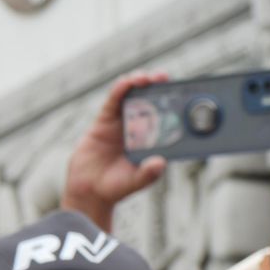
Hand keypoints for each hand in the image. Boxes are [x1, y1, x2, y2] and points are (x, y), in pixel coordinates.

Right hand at [61, 71, 168, 230]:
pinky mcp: (105, 120)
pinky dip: (119, 89)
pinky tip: (125, 83)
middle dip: (158, 84)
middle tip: (162, 78)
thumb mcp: (133, 182)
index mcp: (153, 138)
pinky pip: (113, 100)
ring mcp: (123, 121)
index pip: (168, 113)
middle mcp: (140, 126)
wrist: (87, 191)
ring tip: (144, 78)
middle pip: (152, 97)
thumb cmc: (115, 188)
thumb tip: (160, 163)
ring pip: (134, 94)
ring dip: (140, 82)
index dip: (174, 99)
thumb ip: (147, 174)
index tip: (181, 91)